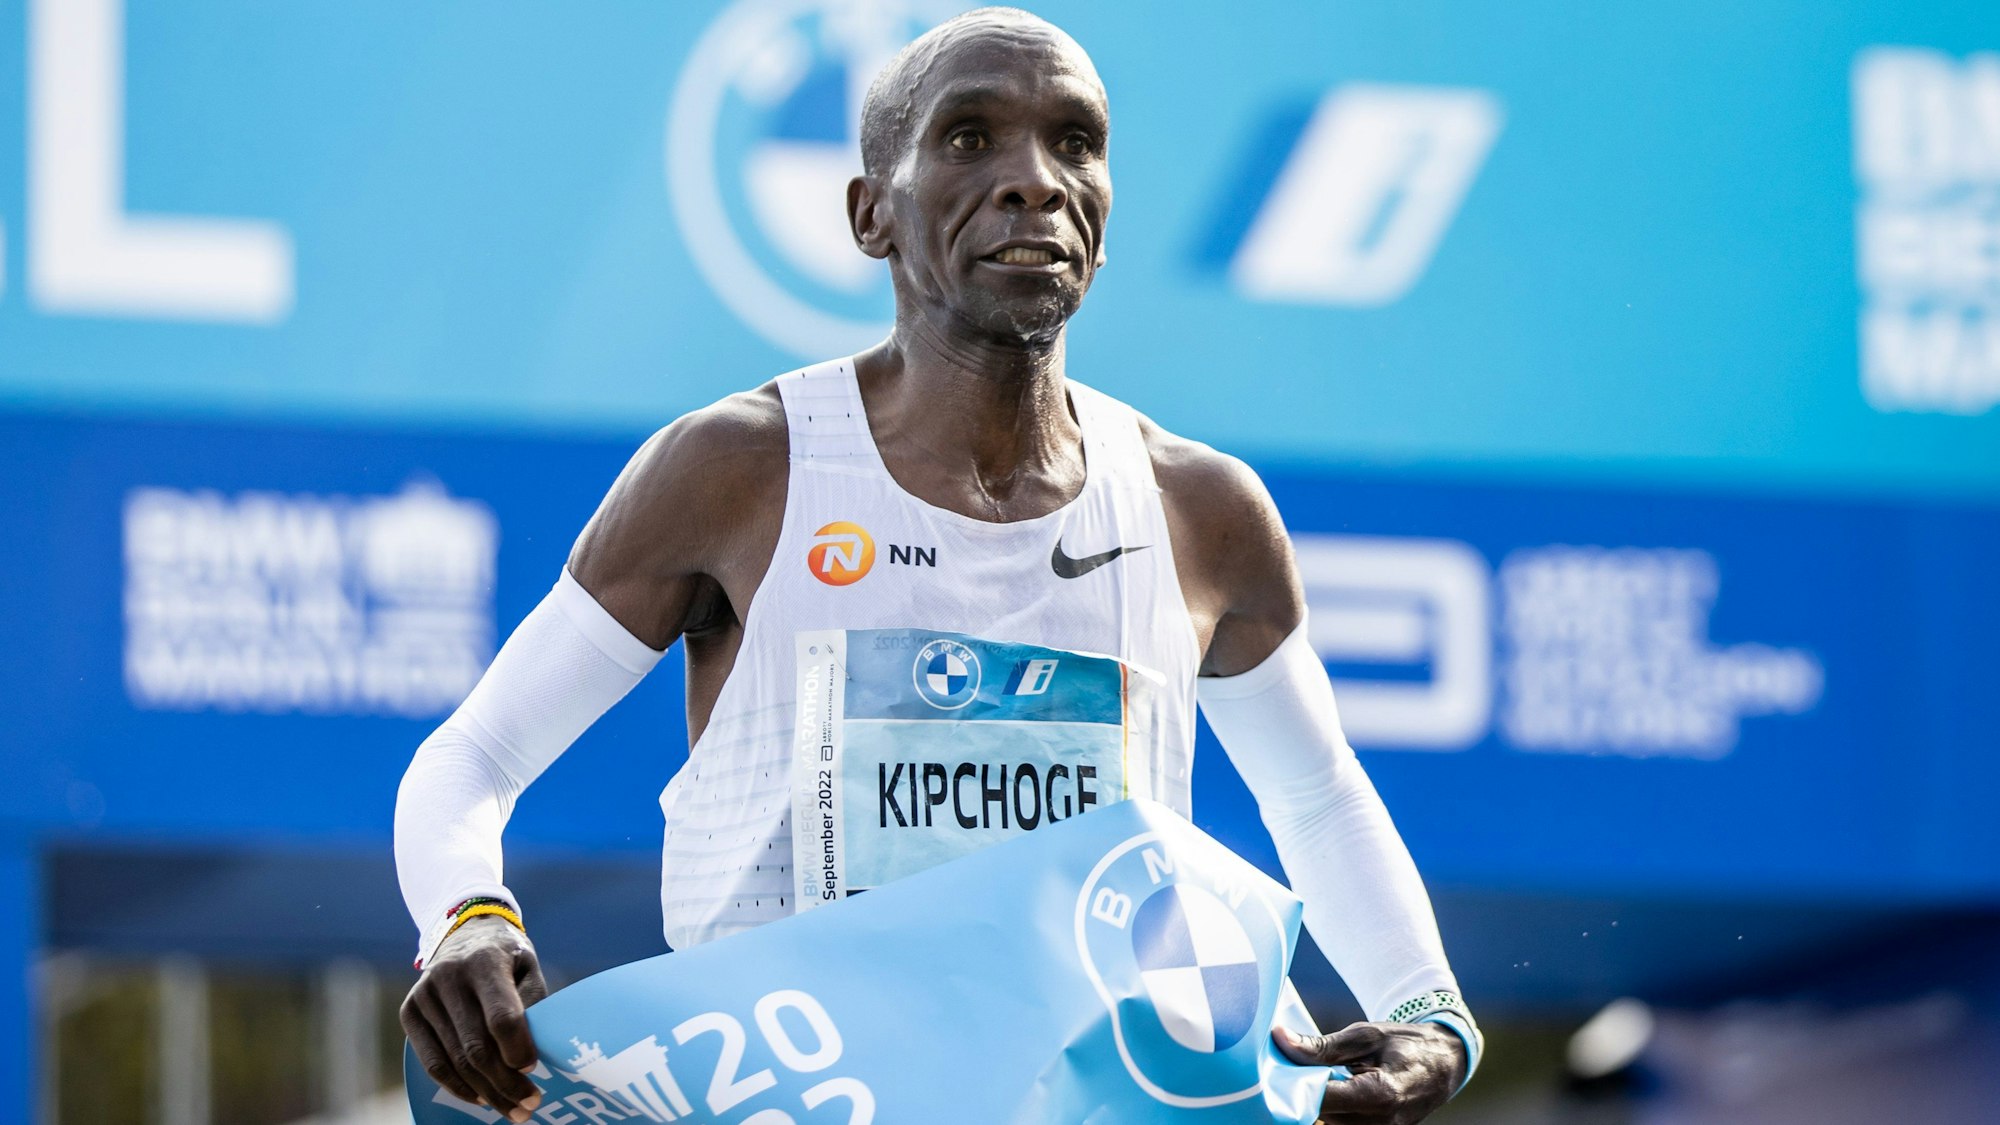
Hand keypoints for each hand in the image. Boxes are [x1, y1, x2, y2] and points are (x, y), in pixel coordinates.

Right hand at [400, 915, 550, 1122]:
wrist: (463, 931)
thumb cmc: (506, 956)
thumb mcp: (528, 966)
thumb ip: (534, 1004)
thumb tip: (538, 1054)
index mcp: (485, 961)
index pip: (502, 1017)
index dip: (519, 1049)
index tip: (534, 1069)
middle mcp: (449, 977)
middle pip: (477, 1047)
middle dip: (506, 1083)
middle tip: (531, 1105)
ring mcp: (424, 995)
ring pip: (455, 1060)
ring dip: (486, 1092)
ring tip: (513, 1109)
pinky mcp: (409, 1011)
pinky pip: (432, 1062)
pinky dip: (457, 1086)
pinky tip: (480, 1097)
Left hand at [1274, 1021, 1466, 1124]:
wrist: (1444, 1063)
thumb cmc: (1406, 1044)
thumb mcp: (1366, 1035)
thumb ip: (1321, 1046)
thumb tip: (1280, 1039)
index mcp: (1379, 1095)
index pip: (1321, 1099)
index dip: (1294, 1084)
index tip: (1279, 1065)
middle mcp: (1379, 1124)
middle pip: (1320, 1113)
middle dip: (1305, 1089)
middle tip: (1301, 1064)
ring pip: (1327, 1121)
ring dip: (1319, 1099)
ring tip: (1328, 1074)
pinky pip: (1339, 1124)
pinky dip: (1332, 1107)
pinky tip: (1337, 1087)